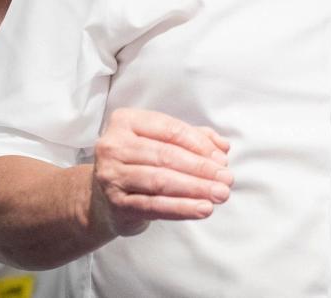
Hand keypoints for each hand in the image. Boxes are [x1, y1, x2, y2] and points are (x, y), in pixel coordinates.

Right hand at [90, 108, 233, 236]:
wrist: (103, 198)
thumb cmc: (140, 163)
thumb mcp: (163, 143)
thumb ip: (194, 138)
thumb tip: (223, 146)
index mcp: (127, 121)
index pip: (171, 130)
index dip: (200, 144)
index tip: (222, 159)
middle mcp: (114, 145)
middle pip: (167, 156)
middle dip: (202, 169)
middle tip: (227, 179)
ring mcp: (111, 175)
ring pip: (161, 180)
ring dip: (196, 188)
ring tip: (220, 194)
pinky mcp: (115, 202)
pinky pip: (154, 206)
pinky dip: (181, 208)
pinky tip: (202, 209)